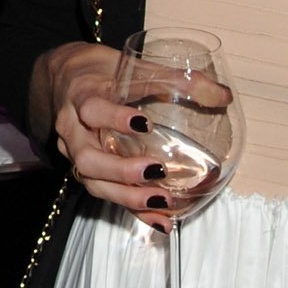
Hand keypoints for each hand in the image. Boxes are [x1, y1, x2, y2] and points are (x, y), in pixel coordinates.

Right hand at [34, 42, 175, 224]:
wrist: (65, 80)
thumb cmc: (101, 72)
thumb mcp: (134, 67)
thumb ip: (176, 79)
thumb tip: (222, 96)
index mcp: (83, 97)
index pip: (92, 109)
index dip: (114, 118)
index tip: (143, 124)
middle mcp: (73, 129)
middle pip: (87, 158)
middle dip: (120, 170)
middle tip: (155, 171)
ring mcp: (75, 153)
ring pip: (93, 182)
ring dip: (126, 196)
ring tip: (162, 201)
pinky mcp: (88, 171)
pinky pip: (107, 194)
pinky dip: (134, 210)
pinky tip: (161, 221)